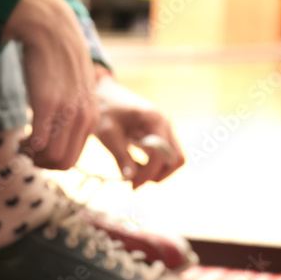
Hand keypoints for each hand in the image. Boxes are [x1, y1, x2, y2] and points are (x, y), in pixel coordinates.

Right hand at [4, 0, 98, 169]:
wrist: (52, 29)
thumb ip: (75, 113)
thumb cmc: (61, 60)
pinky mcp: (47, 103)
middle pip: (63, 163)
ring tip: (24, 144)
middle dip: (43, 164)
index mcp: (91, 117)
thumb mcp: (78, 91)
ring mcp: (65, 112)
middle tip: (29, 152)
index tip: (40, 153)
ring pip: (52, 156)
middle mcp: (82, 117)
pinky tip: (21, 136)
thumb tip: (61, 134)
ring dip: (34, 156)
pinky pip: (39, 140)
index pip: (74, 159)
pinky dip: (27, 145)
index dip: (54, 162)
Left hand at [94, 71, 184, 187]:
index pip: (162, 155)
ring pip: (172, 160)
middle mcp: (165, 125)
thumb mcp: (108, 134)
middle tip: (135, 183)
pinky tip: (133, 167)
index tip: (132, 185)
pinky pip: (164, 156)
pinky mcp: (159, 135)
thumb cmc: (104, 110)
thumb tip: (131, 178)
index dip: (148, 173)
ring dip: (156, 172)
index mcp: (155, 120)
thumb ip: (120, 155)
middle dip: (157, 175)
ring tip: (133, 177)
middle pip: (176, 159)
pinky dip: (152, 167)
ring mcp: (164, 130)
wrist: (104, 94)